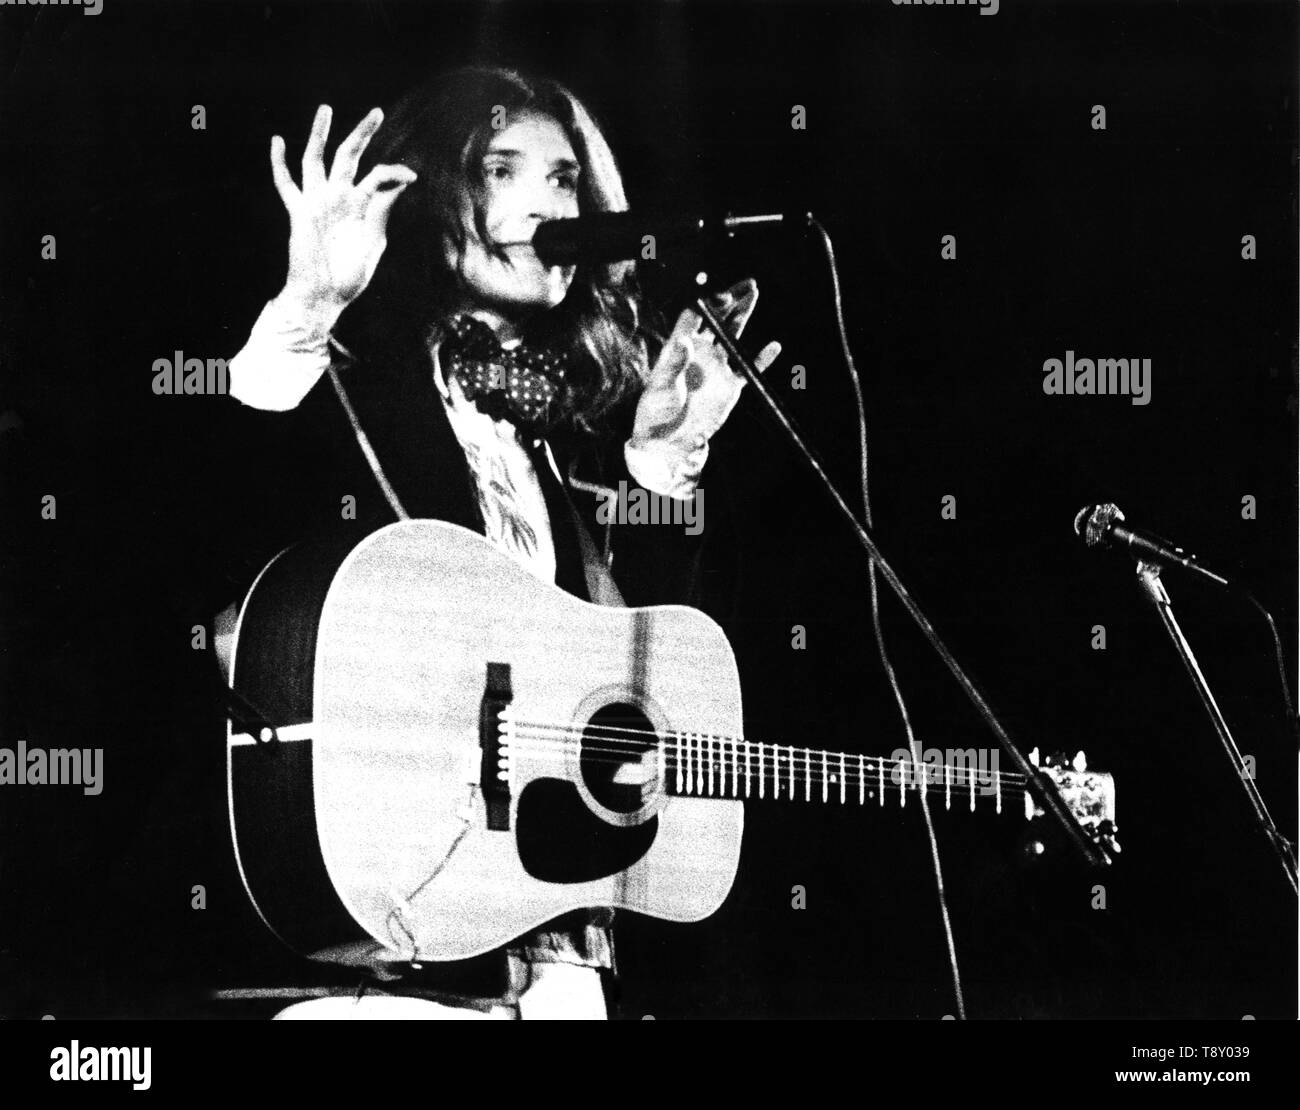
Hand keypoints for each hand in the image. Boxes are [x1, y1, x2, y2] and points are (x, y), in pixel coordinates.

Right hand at [270, 105, 416, 323]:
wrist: (324, 296)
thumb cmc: (350, 275)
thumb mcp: (374, 240)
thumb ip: (382, 210)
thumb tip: (398, 183)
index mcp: (360, 206)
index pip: (378, 178)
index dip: (395, 173)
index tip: (412, 178)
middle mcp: (338, 198)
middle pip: (349, 157)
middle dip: (362, 134)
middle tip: (377, 111)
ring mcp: (317, 203)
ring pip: (315, 160)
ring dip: (319, 134)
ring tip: (326, 108)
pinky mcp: (299, 212)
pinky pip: (286, 184)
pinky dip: (279, 164)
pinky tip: (278, 141)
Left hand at [631, 279, 781, 449]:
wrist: (668, 439)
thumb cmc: (657, 411)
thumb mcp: (663, 387)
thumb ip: (674, 364)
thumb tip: (686, 341)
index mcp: (681, 347)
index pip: (696, 315)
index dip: (709, 302)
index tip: (724, 294)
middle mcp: (699, 352)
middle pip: (717, 318)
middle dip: (732, 299)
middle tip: (748, 284)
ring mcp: (716, 367)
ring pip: (733, 335)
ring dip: (743, 315)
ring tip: (754, 293)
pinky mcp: (729, 385)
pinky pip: (749, 369)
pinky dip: (762, 360)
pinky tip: (773, 347)